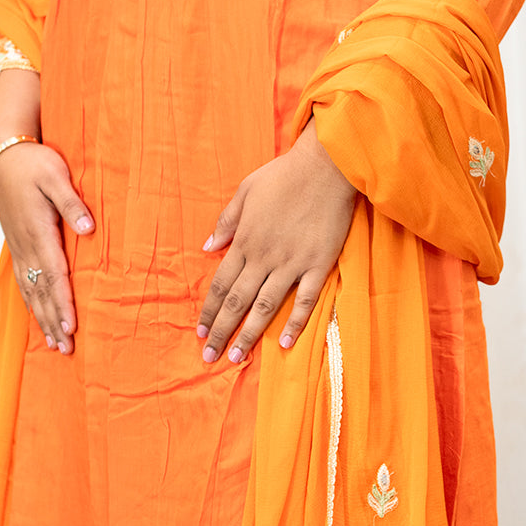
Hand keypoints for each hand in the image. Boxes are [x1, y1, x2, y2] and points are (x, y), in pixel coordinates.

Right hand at [0, 141, 93, 353]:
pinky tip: (38, 316)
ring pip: (30, 291)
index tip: (71, 326)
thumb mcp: (55, 175)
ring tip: (55, 344)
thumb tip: (89, 229)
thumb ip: (71, 203)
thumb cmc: (33, 163)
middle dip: (54, 321)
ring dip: (42, 318)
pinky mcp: (17, 245)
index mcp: (38, 231)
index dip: (63, 303)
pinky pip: (23, 281)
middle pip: (41, 291)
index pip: (54, 275)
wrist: (2, 157)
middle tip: (67, 349)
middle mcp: (26, 245)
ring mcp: (19, 247)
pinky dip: (31, 303)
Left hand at [196, 117, 356, 364]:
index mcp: (245, 240)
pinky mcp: (318, 264)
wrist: (325, 167)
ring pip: (265, 306)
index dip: (209, 310)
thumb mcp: (245, 191)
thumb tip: (208, 246)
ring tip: (236, 358)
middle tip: (209, 357)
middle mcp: (264, 257)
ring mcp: (292, 263)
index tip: (200, 332)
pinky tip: (285, 343)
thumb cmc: (284, 175)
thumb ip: (227, 221)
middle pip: (237, 301)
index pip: (220, 284)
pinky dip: (295, 323)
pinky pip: (304, 300)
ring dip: (249, 335)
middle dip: (221, 331)